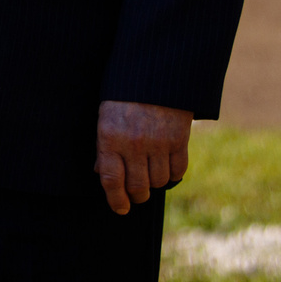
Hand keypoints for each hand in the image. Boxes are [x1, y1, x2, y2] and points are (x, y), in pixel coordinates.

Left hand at [95, 100, 191, 215]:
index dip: (115, 200)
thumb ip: (104, 146)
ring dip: (155, 182)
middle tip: (137, 193)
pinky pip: (178, 171)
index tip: (121, 208)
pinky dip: (173, 174)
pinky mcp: (179, 139)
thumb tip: (101, 174)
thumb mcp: (106, 117)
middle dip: (137, 195)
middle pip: (137, 187)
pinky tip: (167, 166)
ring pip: (158, 182)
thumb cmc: (124, 96)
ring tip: (151, 172)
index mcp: (110, 137)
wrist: (155, 73)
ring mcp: (158, 142)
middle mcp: (134, 143)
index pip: (111, 180)